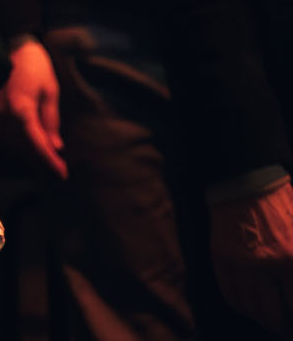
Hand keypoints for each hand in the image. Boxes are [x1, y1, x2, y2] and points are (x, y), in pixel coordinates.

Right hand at [0, 37, 65, 179]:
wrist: (14, 45)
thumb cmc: (36, 66)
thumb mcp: (51, 91)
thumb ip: (51, 120)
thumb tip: (56, 147)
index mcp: (21, 109)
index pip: (36, 142)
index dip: (50, 160)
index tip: (63, 174)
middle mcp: (6, 114)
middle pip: (24, 147)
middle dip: (43, 160)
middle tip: (61, 170)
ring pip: (15, 143)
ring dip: (31, 154)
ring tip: (50, 161)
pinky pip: (8, 134)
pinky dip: (22, 143)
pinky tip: (34, 146)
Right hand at [209, 182, 292, 334]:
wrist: (245, 179)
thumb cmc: (280, 206)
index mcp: (291, 259)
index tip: (292, 324)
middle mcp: (265, 264)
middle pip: (272, 314)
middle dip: (279, 325)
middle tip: (283, 326)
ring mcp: (240, 262)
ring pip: (250, 308)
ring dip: (259, 317)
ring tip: (266, 316)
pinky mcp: (221, 257)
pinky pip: (229, 294)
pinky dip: (239, 305)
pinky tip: (247, 304)